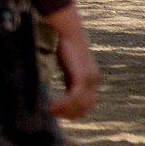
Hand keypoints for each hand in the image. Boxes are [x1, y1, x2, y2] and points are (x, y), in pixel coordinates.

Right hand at [45, 5, 100, 120]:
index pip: (87, 103)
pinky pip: (75, 97)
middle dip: (70, 113)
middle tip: (53, 114)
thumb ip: (70, 77)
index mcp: (92, 79)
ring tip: (51, 111)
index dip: (75, 111)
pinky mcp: (82, 76)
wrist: (68, 31)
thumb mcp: (70, 66)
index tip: (59, 113)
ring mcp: (89, 79)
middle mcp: (94, 81)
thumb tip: (65, 86)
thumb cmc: (66, 45)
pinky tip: (52, 105)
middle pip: (85, 106)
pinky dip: (64, 104)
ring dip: (65, 110)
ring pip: (80, 104)